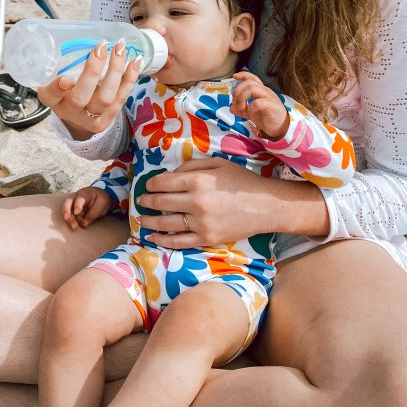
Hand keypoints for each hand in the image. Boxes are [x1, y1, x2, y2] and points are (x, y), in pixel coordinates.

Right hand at [38, 40, 141, 139]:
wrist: (77, 116)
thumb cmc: (66, 89)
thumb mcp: (55, 78)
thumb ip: (62, 63)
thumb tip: (82, 36)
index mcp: (52, 100)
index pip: (51, 95)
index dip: (57, 88)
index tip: (65, 78)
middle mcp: (69, 111)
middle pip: (80, 98)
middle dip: (93, 71)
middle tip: (101, 46)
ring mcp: (90, 119)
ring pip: (106, 98)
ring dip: (115, 70)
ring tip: (120, 48)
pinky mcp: (107, 120)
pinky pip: (121, 98)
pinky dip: (130, 78)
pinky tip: (135, 61)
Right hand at [62, 186, 111, 229]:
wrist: (100, 197)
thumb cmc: (101, 199)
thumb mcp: (102, 204)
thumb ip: (93, 213)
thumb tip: (84, 223)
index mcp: (85, 193)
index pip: (80, 199)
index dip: (77, 205)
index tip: (77, 212)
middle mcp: (76, 197)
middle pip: (68, 202)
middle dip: (67, 211)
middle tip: (67, 219)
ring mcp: (73, 204)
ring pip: (67, 211)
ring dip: (69, 219)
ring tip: (74, 227)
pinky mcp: (73, 211)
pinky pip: (69, 216)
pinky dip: (70, 221)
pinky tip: (73, 226)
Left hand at [137, 157, 272, 248]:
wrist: (265, 206)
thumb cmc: (242, 181)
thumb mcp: (218, 164)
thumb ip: (192, 165)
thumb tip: (170, 174)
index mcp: (198, 181)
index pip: (163, 182)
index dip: (151, 184)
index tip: (148, 185)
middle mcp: (196, 202)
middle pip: (161, 202)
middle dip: (147, 201)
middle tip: (141, 201)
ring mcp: (201, 223)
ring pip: (165, 224)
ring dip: (149, 221)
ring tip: (142, 219)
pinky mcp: (206, 238)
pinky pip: (179, 241)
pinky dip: (163, 240)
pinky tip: (154, 237)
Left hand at [230, 71, 288, 139]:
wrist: (280, 128)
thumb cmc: (266, 117)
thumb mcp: (250, 112)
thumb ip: (241, 109)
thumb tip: (231, 108)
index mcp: (261, 90)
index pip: (253, 78)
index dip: (243, 75)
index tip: (234, 76)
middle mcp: (265, 91)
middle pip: (249, 83)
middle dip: (238, 91)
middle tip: (236, 103)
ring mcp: (269, 98)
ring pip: (253, 89)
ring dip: (242, 98)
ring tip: (241, 108)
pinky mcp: (271, 106)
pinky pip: (258, 102)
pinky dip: (250, 107)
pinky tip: (250, 113)